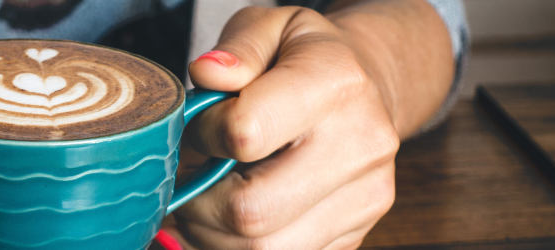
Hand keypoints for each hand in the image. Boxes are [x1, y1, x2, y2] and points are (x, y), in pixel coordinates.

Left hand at [171, 1, 454, 248]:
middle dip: (198, 201)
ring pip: (261, 248)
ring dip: (212, 232)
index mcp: (336, 84)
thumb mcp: (270, 27)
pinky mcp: (355, 234)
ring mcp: (364, 198)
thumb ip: (236, 48)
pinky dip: (238, 246)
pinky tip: (232, 214)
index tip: (201, 125)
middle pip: (251, 210)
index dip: (203, 134)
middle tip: (189, 176)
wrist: (365, 89)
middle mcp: (361, 146)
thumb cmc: (303, 59)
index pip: (244, 132)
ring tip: (207, 196)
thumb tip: (207, 75)